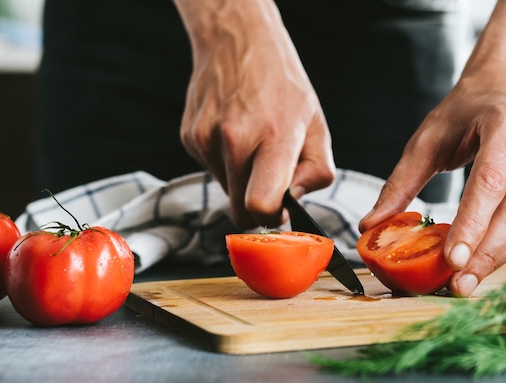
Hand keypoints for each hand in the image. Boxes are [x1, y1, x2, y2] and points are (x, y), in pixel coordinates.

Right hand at [173, 0, 334, 228]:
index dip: (270, 217)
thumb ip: (316, 171)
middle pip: (239, 210)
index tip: (280, 208)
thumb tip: (293, 203)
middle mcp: (234, 140)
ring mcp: (206, 139)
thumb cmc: (282, 86)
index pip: (259, 205)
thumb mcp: (315, 124)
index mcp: (273, 137)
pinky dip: (224, 162)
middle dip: (255, 205)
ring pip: (225, 191)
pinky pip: (211, 170)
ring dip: (240, 179)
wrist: (236, 42)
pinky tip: (232, 132)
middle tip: (269, 179)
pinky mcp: (189, 138)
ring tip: (251, 143)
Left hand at [360, 74, 505, 295]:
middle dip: (487, 252)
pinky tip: (484, 262)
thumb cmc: (464, 112)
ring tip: (466, 281)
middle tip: (457, 283)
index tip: (452, 260)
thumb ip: (400, 183)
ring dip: (500, 257)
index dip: (472, 224)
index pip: (490, 182)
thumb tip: (370, 226)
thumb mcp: (426, 140)